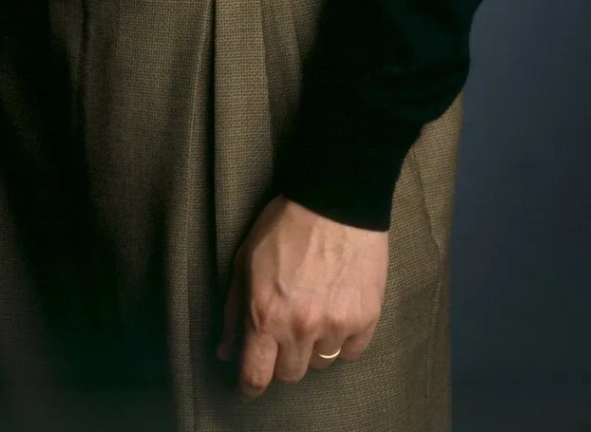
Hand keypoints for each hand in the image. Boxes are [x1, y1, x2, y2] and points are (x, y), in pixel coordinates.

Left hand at [219, 195, 388, 396]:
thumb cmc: (282, 227)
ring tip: (310, 312)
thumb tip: (225, 351)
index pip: (256, 375)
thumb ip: (232, 310)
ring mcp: (336, 326)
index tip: (247, 386)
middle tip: (281, 333)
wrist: (334, 203)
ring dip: (311, 347)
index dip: (249, 387)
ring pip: (320, 363)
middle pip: (290, 375)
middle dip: (281, 360)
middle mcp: (300, 328)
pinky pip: (350, 352)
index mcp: (264, 314)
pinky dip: (341, 340)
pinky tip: (334, 312)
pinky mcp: (365, 321)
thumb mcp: (243, 261)